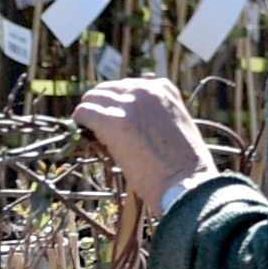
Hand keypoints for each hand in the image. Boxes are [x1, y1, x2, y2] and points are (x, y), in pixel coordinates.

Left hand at [73, 78, 213, 209]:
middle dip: (101, 108)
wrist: (186, 182)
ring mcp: (128, 104)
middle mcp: (145, 89)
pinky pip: (83, 113)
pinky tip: (87, 139)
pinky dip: (81, 125)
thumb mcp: (179, 125)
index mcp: (163, 89)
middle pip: (106, 89)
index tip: (117, 122)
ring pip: (92, 99)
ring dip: (90, 116)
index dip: (118, 105)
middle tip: (100, 130)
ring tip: (94, 136)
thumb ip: (159, 112)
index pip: (127, 86)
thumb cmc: (185, 164)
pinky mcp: (112, 121)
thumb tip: (134, 118)